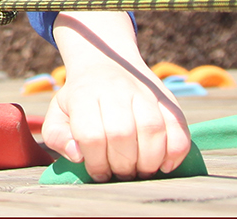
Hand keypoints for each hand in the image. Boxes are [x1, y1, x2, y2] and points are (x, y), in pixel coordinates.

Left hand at [44, 13, 189, 180]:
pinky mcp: (167, 99)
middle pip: (121, 134)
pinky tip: (164, 165)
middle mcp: (115, 90)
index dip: (96, 161)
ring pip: (152, 130)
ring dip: (148, 161)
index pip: (91, 135)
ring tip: (140, 170)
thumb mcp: (58, 113)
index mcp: (84, 94)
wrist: (104, 62)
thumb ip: (57, 136)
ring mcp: (143, 92)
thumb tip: (78, 155)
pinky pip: (179, 127)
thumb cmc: (80, 98)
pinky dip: (176, 152)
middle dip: (122, 165)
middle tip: (120, 173)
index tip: (98, 172)